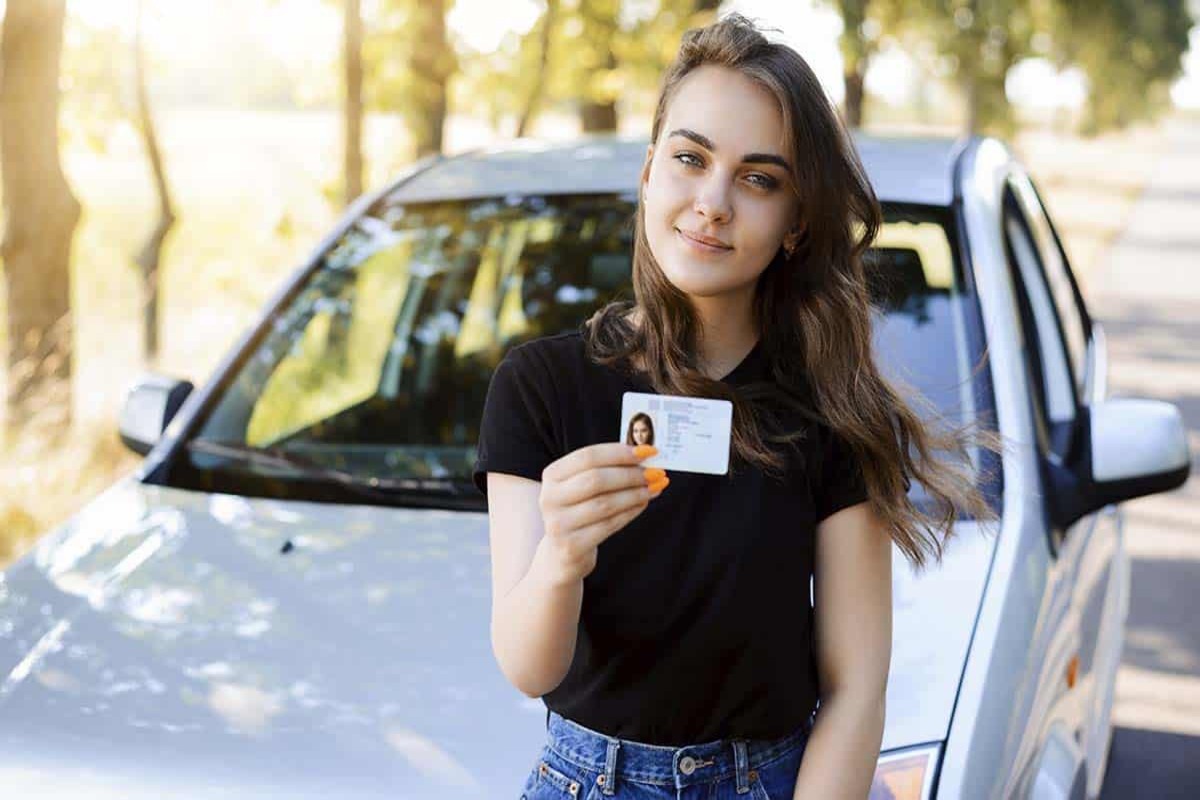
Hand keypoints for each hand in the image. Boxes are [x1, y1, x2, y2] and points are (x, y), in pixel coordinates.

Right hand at [536, 442, 668, 583]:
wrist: (561, 554)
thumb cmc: (579, 512)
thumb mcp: (582, 486)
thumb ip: (607, 469)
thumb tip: (645, 454)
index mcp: (552, 475)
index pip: (588, 456)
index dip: (620, 452)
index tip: (648, 451)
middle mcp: (550, 498)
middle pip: (596, 479)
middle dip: (631, 474)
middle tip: (656, 472)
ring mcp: (558, 524)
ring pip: (605, 503)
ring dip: (635, 493)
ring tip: (655, 487)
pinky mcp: (572, 546)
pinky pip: (609, 525)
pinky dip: (631, 512)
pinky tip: (644, 503)